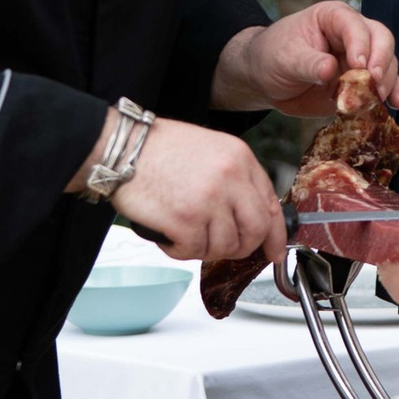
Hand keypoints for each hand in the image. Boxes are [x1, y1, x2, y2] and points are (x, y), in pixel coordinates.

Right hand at [97, 116, 285, 264]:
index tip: (274, 251)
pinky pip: (194, 251)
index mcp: (240, 159)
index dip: (275, 235)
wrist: (123, 147)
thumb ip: (236, 180)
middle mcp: (230, 178)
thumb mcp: (212, 150)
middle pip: (255, 231)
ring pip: (225, 246)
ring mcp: (209, 200)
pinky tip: (170, 234)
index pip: (271, 205)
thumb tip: (251, 215)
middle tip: (223, 247)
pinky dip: (180, 250)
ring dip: (205, 248)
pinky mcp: (185, 220)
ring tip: (186, 232)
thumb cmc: (160, 149)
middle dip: (242, 247)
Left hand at [213, 0, 398, 118]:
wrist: (266, 79)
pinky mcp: (361, 81)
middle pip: (381, 40)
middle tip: (374, 84)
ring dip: (386, 81)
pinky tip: (396, 104)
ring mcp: (359, 58)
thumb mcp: (284, 58)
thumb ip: (308, 63)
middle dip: (381, 62)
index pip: (354, 25)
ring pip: (386, 63)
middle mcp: (353, 34)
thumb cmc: (273, 57)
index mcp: (333, 18)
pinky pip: (382, 85)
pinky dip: (391, 94)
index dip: (361, 44)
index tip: (360, 66)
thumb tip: (330, 70)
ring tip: (379, 100)